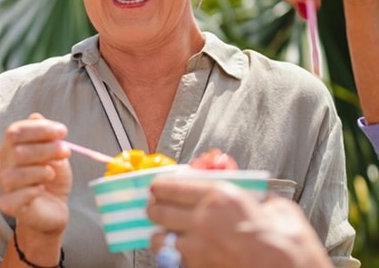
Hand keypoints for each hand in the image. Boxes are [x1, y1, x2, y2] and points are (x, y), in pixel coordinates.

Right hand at [0, 113, 70, 234]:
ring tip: (52, 173)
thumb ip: (46, 136)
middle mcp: (5, 164)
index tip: (63, 131)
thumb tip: (36, 116)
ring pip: (15, 175)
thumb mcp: (55, 153)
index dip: (39, 129)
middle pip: (17, 151)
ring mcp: (6, 185)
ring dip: (40, 171)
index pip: (16, 131)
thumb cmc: (52, 176)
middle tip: (66, 151)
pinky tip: (42, 189)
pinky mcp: (9, 205)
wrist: (54, 207)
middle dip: (46, 149)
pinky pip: (14, 197)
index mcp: (12, 147)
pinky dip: (31, 191)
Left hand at [146, 178, 329, 267]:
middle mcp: (202, 221)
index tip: (157, 187)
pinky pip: (173, 261)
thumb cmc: (291, 248)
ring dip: (163, 235)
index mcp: (220, 197)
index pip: (170, 186)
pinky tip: (187, 254)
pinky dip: (175, 257)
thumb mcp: (277, 208)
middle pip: (157, 211)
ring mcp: (197, 251)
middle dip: (155, 208)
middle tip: (158, 207)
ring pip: (158, 239)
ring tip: (172, 234)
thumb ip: (251, 196)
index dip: (160, 186)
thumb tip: (241, 191)